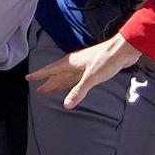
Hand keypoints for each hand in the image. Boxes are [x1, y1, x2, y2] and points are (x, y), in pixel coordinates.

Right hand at [26, 34, 141, 108]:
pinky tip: (71, 85)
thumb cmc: (108, 59)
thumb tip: (66, 105)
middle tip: (38, 91)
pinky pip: (76, 77)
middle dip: (48, 83)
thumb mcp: (91, 77)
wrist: (126, 49)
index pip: (51, 70)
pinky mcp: (93, 68)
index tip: (28, 78)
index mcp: (71, 63)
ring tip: (50, 90)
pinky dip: (70, 83)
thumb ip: (78, 91)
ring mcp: (84, 65)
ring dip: (58, 83)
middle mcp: (75, 64)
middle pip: (57, 75)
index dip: (39, 75)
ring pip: (66, 76)